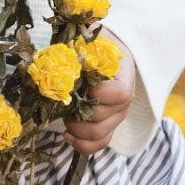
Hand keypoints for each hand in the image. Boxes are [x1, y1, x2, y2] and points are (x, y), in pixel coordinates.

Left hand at [64, 28, 134, 155]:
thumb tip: (60, 52)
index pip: (120, 94)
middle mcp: (124, 101)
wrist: (111, 55)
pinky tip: (67, 134)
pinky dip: (81, 144)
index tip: (85, 86)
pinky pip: (99, 144)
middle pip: (104, 117)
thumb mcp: (92, 39)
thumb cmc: (99, 46)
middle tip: (65, 103)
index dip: (101, 94)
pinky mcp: (108, 126)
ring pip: (100, 134)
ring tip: (65, 118)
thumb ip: (80, 44)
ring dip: (77, 129)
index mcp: (124, 77)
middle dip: (79, 113)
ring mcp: (116, 116)